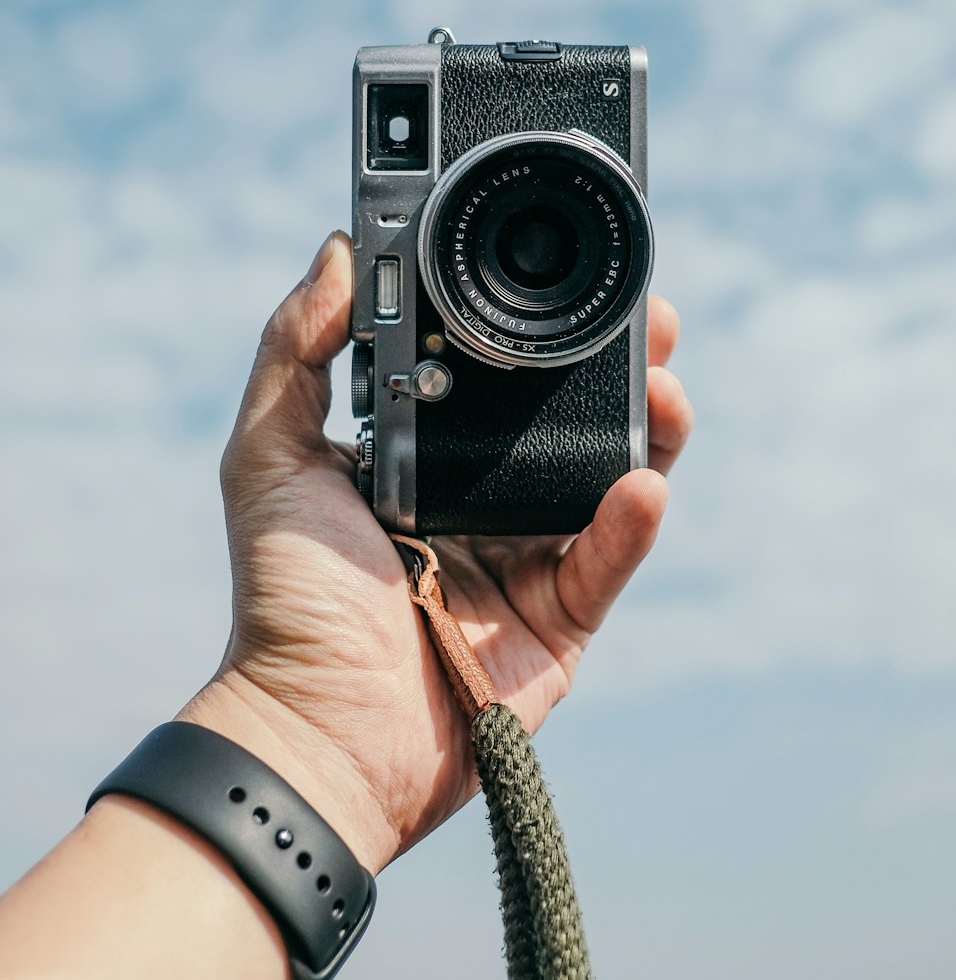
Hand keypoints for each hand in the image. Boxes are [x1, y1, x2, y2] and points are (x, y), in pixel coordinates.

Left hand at [179, 232, 692, 874]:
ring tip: (664, 383)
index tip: (559, 272)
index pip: (492, 375)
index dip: (532, 324)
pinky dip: (631, 524)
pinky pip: (608, 561)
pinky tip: (642, 484)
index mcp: (423, 457)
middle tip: (648, 314)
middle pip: (568, 418)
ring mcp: (527, 558)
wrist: (318, 729)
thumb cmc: (284, 598)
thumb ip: (294, 351)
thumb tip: (338, 249)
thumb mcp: (267, 456)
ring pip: (608, 478)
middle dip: (616, 362)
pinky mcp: (561, 620)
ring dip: (648, 427)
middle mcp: (482, 499)